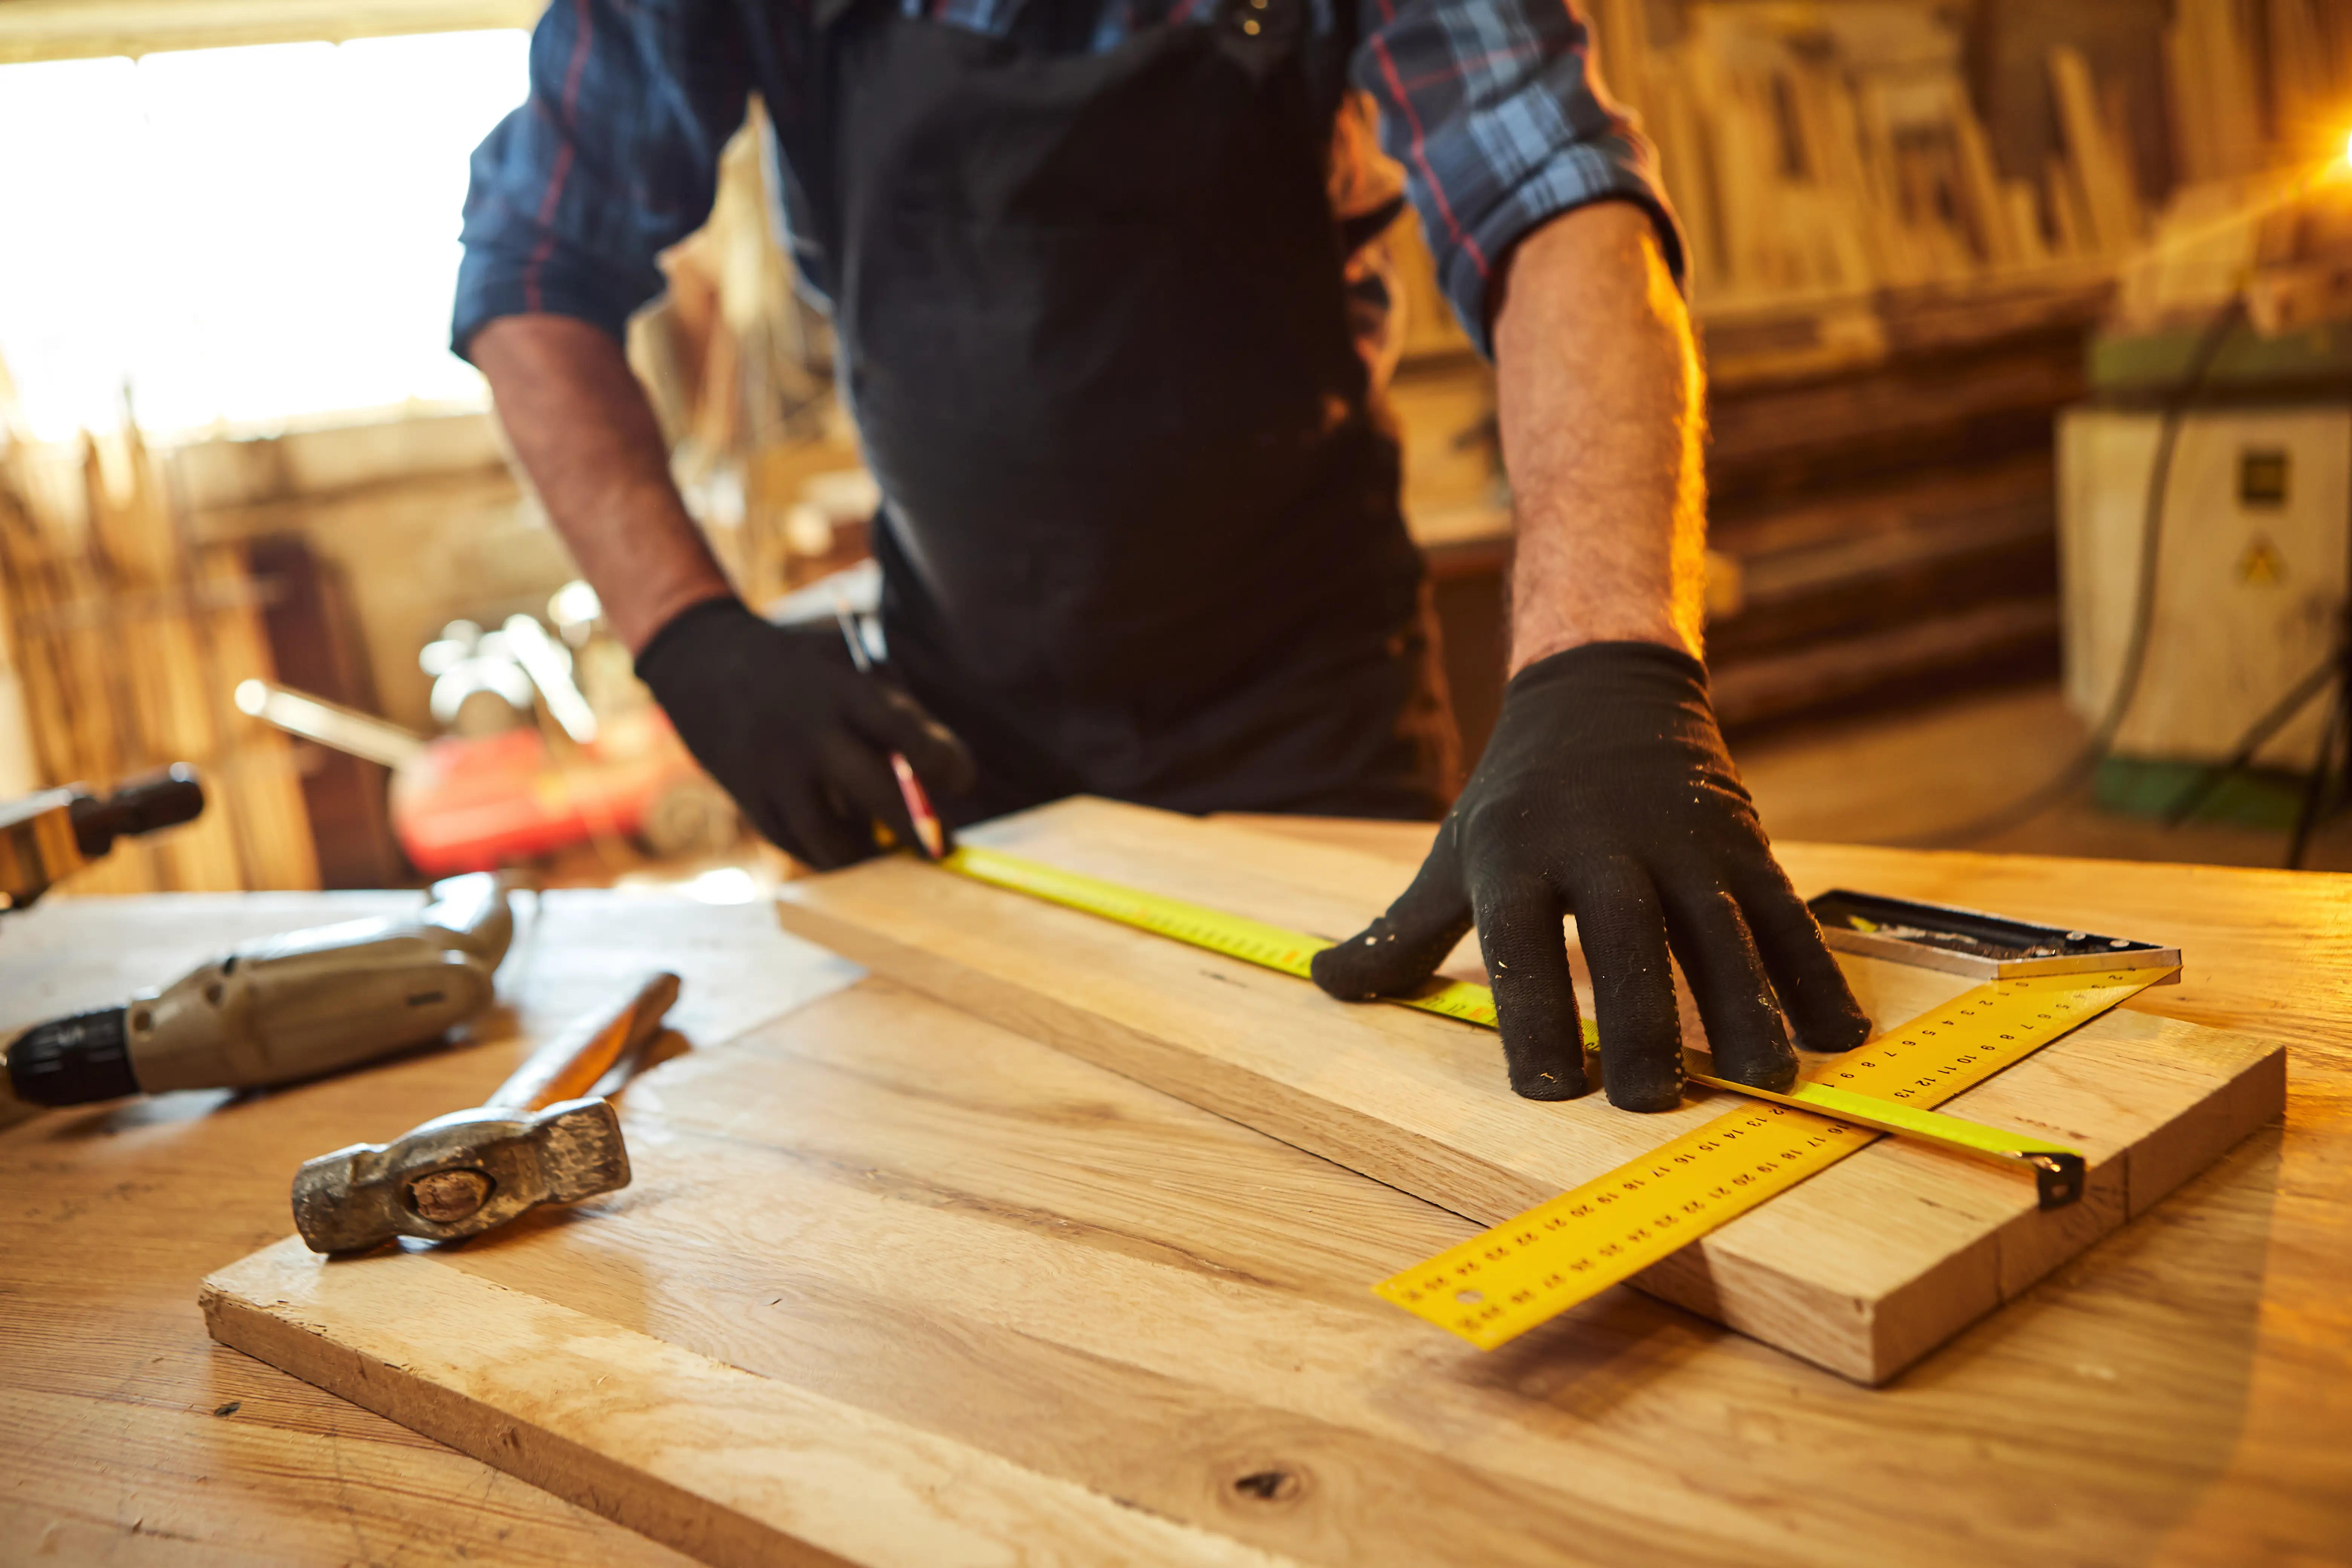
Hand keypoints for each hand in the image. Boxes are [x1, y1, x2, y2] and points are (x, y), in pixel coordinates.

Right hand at [634, 598, 974, 867]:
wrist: (703, 666)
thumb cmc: (799, 670)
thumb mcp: (847, 669)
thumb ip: (894, 714)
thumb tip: (944, 779)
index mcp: (839, 690)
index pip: (902, 729)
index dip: (941, 761)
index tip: (960, 782)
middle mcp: (807, 733)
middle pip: (875, 793)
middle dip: (917, 829)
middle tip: (943, 850)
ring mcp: (774, 772)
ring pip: (831, 838)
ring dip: (869, 855)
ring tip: (890, 854)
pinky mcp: (750, 801)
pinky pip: (798, 845)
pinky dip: (829, 854)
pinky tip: (850, 849)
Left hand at [1311, 642, 1868, 1110]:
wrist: (1601, 691)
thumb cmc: (1518, 797)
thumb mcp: (1454, 854)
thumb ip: (1399, 935)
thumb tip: (1324, 986)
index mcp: (1519, 857)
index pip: (1521, 944)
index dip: (1535, 1017)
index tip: (1549, 1089)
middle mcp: (1602, 847)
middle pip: (1628, 939)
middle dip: (1646, 1022)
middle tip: (1655, 1100)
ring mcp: (1683, 842)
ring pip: (1722, 929)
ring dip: (1748, 1006)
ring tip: (1766, 1079)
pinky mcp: (1743, 842)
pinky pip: (1786, 915)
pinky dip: (1816, 975)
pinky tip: (1838, 1036)